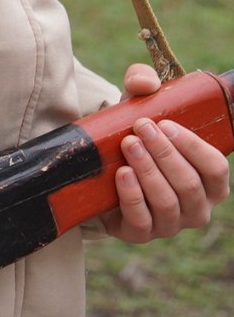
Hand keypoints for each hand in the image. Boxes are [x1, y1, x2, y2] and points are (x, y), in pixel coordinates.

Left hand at [102, 64, 229, 241]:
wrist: (100, 172)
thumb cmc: (133, 137)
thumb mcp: (139, 108)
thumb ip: (144, 85)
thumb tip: (144, 83)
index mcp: (210, 182)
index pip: (216, 169)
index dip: (193, 147)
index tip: (167, 124)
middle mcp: (196, 208)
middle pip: (189, 185)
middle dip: (165, 154)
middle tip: (140, 129)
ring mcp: (170, 225)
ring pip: (167, 202)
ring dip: (148, 171)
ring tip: (128, 145)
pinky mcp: (140, 234)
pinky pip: (142, 220)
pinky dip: (132, 196)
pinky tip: (122, 175)